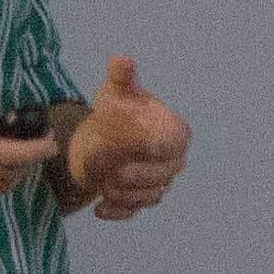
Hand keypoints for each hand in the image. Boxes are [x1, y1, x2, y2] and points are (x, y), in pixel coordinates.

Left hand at [63, 57, 190, 220]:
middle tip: (98, 161)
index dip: (149, 146)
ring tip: (97, 179)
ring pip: (147, 196)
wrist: (103, 139)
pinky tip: (99, 207)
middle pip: (160, 175)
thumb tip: (121, 61)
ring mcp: (159, 184)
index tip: (122, 143)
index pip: (172, 144)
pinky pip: (134, 212)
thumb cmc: (117, 112)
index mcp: (176, 132)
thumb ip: (121, 78)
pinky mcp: (140, 203)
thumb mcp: (116, 93)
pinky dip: (117, 212)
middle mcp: (174, 161)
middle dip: (130, 172)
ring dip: (120, 191)